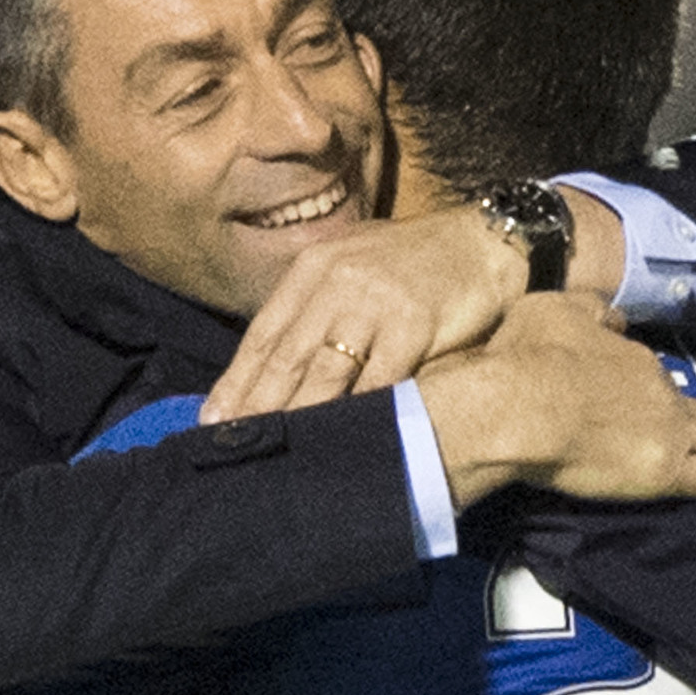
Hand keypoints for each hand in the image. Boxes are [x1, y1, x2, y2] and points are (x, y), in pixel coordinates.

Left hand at [202, 206, 516, 420]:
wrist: (483, 242)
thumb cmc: (414, 263)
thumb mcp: (353, 265)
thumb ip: (315, 304)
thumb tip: (272, 362)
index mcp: (314, 267)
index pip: (264, 333)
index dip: (236, 381)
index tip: (212, 420)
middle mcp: (338, 282)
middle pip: (286, 357)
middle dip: (255, 407)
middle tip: (231, 447)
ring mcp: (375, 304)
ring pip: (324, 373)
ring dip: (297, 417)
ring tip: (274, 452)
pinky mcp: (415, 325)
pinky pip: (378, 381)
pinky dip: (356, 414)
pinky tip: (338, 441)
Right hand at [415, 293, 695, 507]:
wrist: (518, 403)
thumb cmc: (528, 356)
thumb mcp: (558, 310)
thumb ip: (592, 313)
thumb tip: (614, 317)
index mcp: (634, 358)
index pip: (654, 378)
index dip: (660, 391)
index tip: (661, 403)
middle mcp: (660, 391)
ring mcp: (669, 433)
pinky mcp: (665, 472)